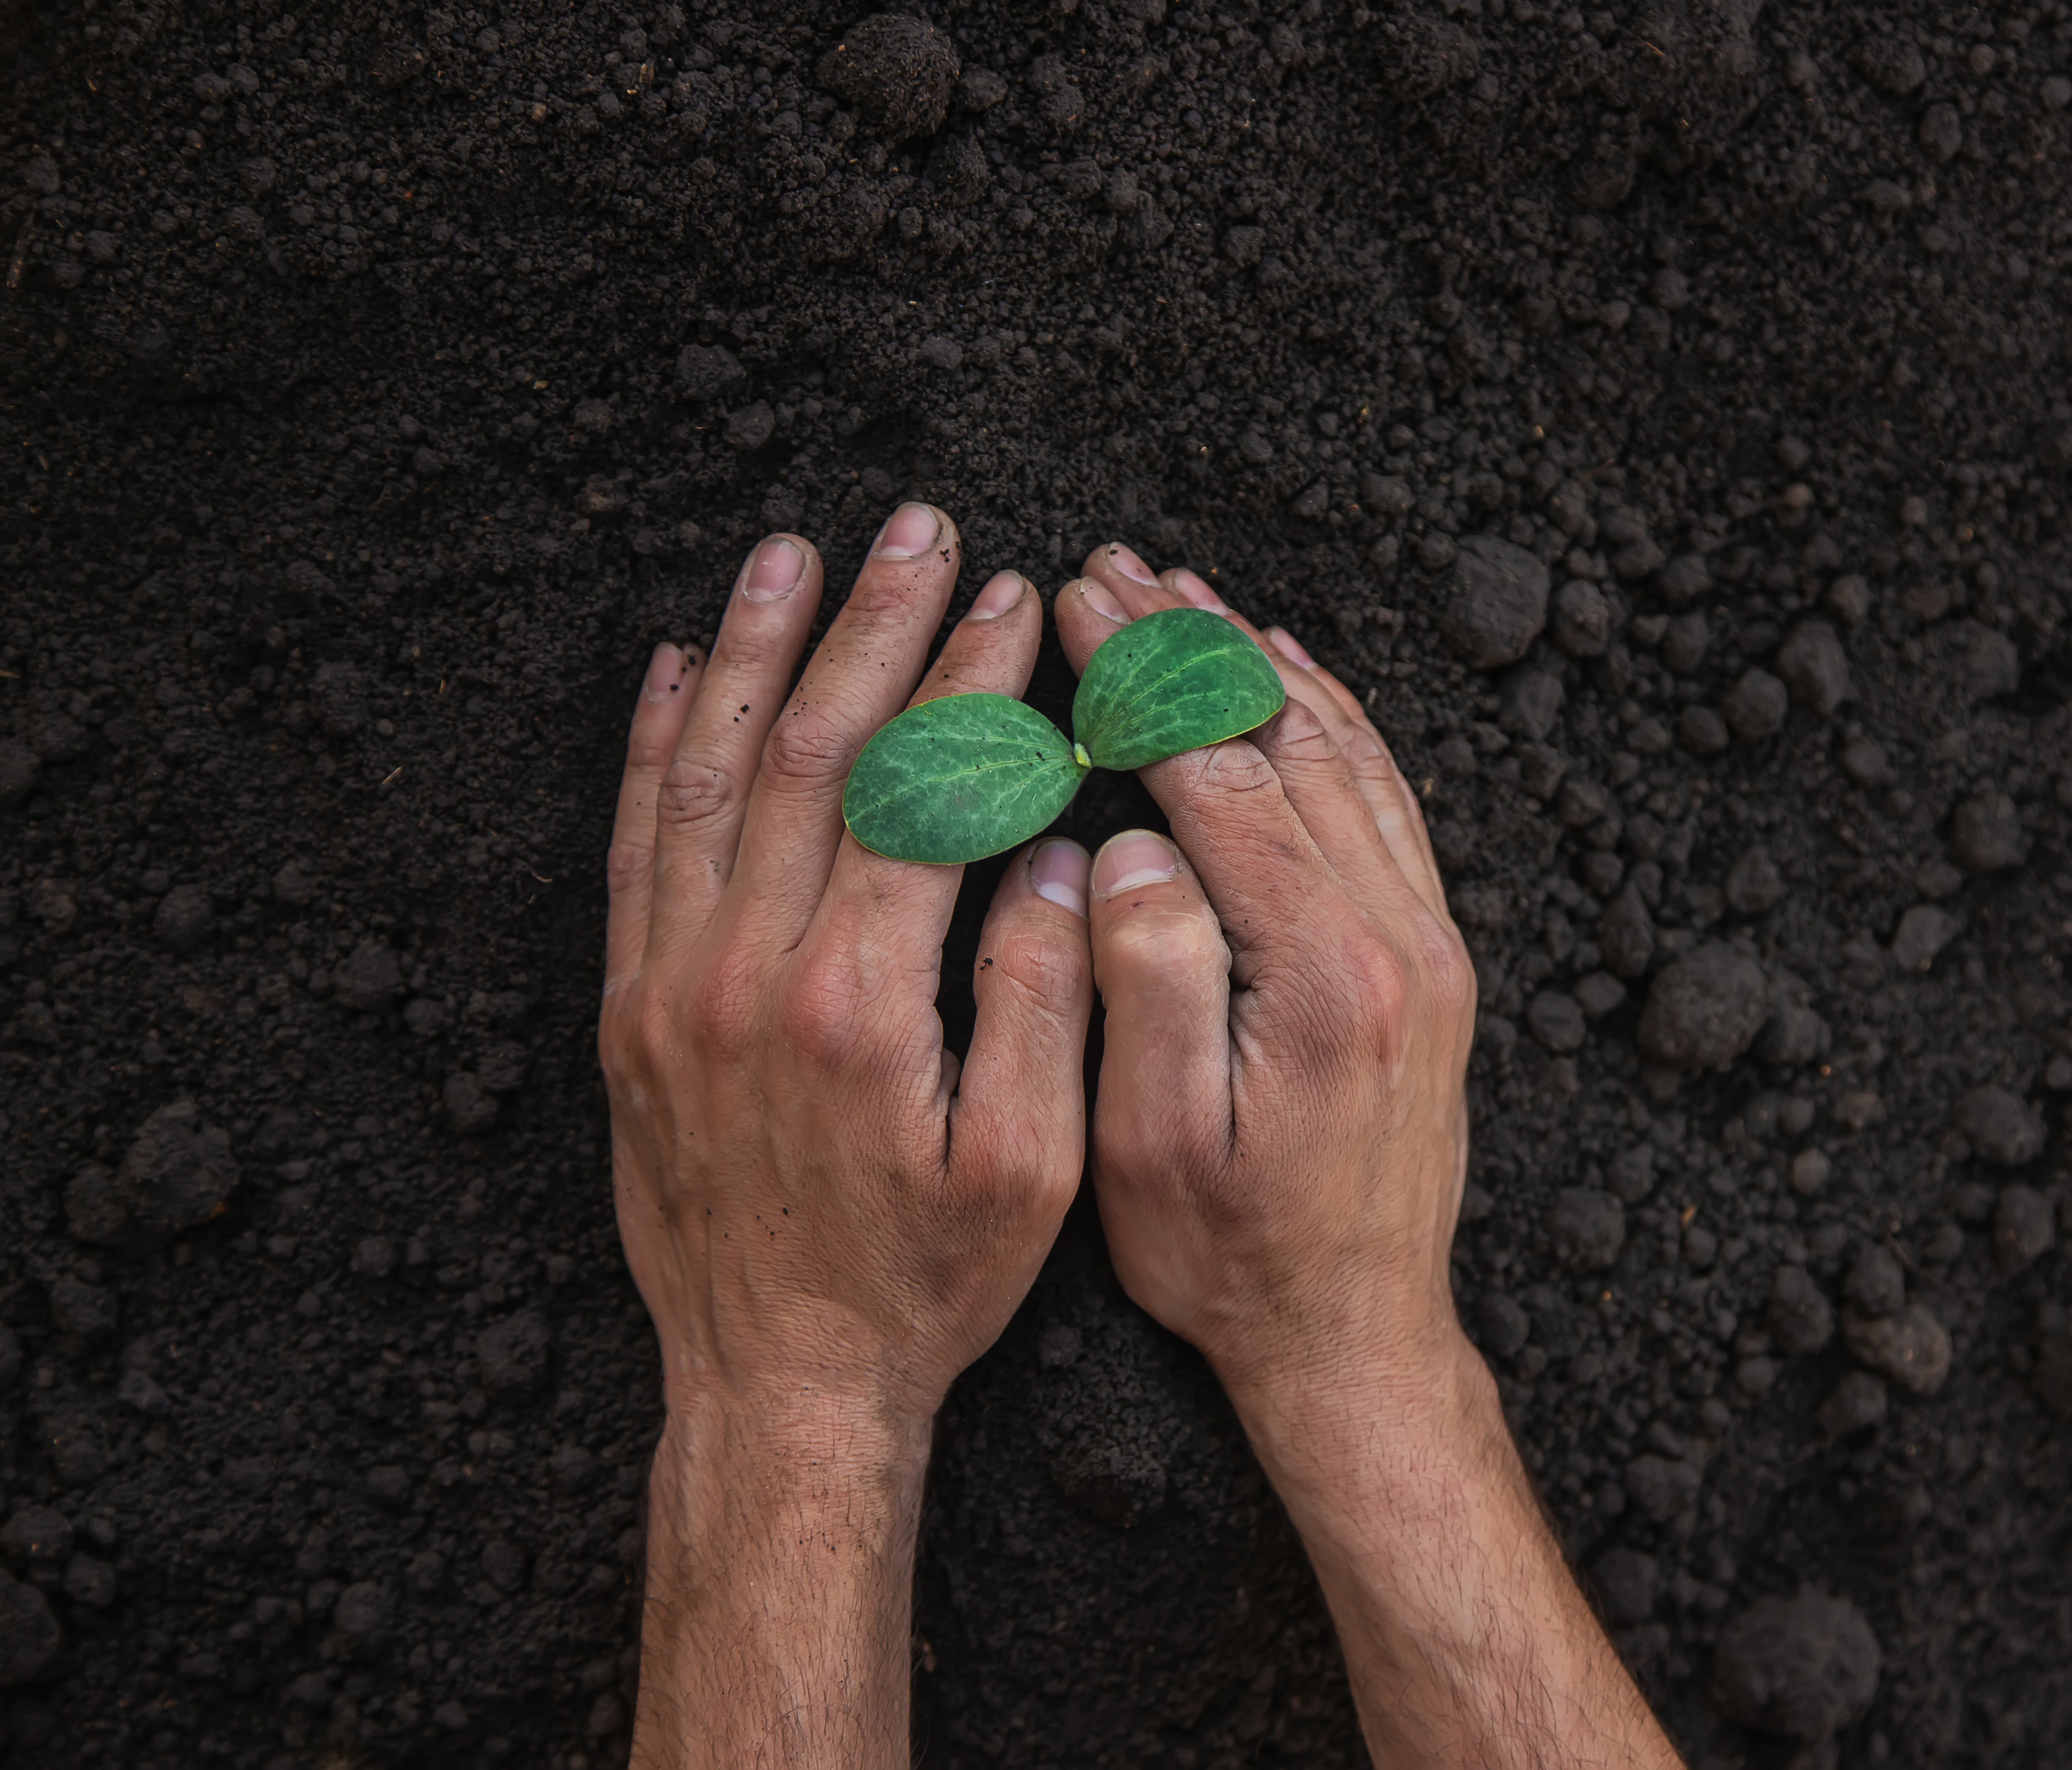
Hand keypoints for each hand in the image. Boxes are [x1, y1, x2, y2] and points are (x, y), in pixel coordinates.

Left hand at [600, 508, 1092, 1766]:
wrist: (779, 1382)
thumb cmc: (921, 1284)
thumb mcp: (1032, 1171)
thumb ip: (1047, 1009)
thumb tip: (1064, 862)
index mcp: (859, 1006)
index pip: (915, 796)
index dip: (968, 685)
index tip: (1010, 600)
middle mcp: (748, 976)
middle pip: (810, 755)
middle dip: (872, 628)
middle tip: (917, 530)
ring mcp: (672, 987)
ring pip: (710, 777)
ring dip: (753, 652)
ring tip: (791, 553)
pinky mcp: (630, 1011)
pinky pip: (635, 847)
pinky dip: (653, 748)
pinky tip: (672, 670)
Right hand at [1055, 546, 1678, 1769]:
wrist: (1357, 1336)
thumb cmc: (1232, 1258)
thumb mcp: (1148, 1147)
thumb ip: (1145, 984)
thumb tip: (1126, 840)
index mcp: (1320, 974)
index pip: (1220, 779)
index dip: (1140, 679)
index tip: (1075, 597)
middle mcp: (1396, 938)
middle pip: (1287, 744)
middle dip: (1190, 646)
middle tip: (1113, 565)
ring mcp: (1428, 943)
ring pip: (1347, 756)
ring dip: (1264, 666)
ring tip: (1188, 594)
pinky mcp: (1434, 960)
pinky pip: (1390, 803)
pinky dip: (1340, 725)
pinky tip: (1297, 678)